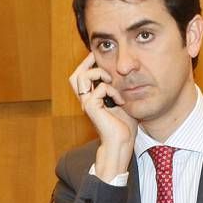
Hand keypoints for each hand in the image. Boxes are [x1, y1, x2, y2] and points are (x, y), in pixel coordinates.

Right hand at [69, 53, 137, 180]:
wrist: (122, 143)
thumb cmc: (125, 127)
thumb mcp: (123, 103)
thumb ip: (119, 90)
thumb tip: (126, 76)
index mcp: (92, 99)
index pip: (82, 78)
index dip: (88, 65)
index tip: (101, 59)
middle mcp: (86, 101)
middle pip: (76, 75)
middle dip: (87, 64)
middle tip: (99, 58)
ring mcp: (87, 104)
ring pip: (82, 77)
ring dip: (99, 73)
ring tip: (111, 80)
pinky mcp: (92, 108)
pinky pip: (99, 89)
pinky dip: (112, 90)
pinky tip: (120, 100)